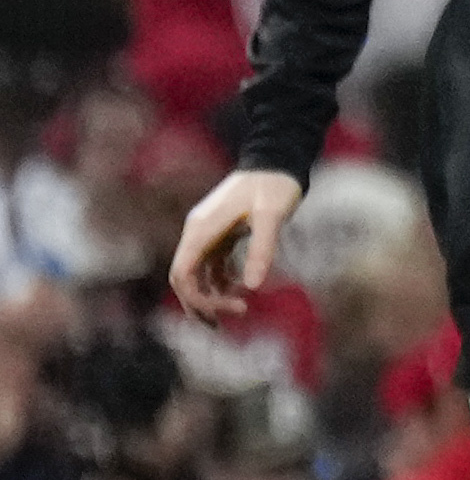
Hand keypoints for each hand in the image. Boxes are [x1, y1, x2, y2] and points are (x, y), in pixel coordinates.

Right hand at [167, 165, 302, 322]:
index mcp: (201, 230)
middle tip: (229, 320)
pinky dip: (223, 280)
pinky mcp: (223, 233)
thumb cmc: (275, 184)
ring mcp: (209, 233)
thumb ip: (262, 249)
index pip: (182, 274)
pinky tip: (244, 287)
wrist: (278, 158)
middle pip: (186, 278)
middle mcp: (198, 233)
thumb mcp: (272, 216)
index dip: (198, 298)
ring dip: (212, 294)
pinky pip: (213, 264)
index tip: (230, 308)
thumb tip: (253, 286)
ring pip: (198, 273)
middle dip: (202, 303)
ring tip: (239, 311)